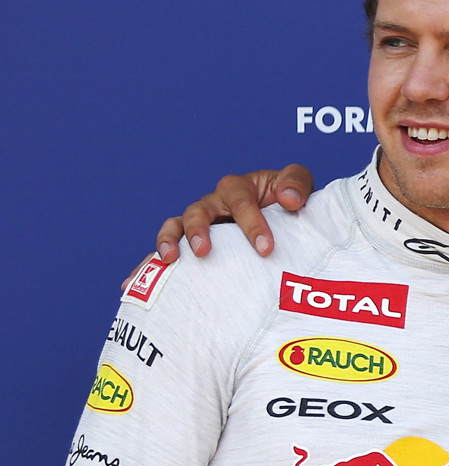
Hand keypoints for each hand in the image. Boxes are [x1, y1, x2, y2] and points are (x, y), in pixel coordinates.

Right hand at [154, 165, 316, 261]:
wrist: (284, 219)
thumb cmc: (289, 201)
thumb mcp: (296, 185)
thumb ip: (295, 184)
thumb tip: (289, 199)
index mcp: (239, 189)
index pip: (239, 200)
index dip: (251, 223)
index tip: (266, 248)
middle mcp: (215, 204)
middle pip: (198, 211)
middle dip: (199, 230)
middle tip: (204, 252)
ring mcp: (201, 224)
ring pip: (175, 226)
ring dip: (168, 240)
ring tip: (169, 259)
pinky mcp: (193, 243)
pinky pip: (166, 250)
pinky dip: (150, 263)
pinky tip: (134, 281)